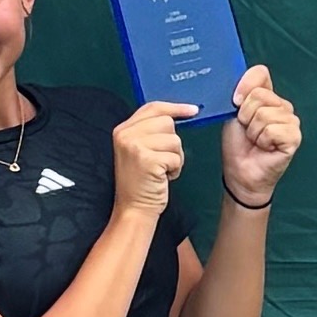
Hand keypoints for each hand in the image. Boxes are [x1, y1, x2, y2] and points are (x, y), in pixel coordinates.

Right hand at [110, 101, 186, 221]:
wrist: (134, 209)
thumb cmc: (141, 182)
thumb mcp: (139, 150)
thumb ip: (151, 131)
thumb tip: (180, 114)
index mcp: (123, 129)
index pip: (153, 108)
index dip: (175, 108)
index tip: (193, 110)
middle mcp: (126, 134)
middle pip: (167, 122)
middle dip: (173, 143)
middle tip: (163, 160)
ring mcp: (134, 146)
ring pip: (174, 140)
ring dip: (175, 158)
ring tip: (162, 170)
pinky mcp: (146, 159)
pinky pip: (176, 157)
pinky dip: (175, 169)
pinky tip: (163, 177)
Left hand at [219, 65, 299, 208]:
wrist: (240, 172)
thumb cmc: (238, 145)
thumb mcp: (233, 113)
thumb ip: (241, 94)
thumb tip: (242, 84)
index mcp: (268, 97)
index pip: (261, 73)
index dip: (245, 85)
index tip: (235, 102)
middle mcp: (283, 106)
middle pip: (259, 95)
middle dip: (245, 115)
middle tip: (248, 130)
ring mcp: (291, 121)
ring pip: (264, 114)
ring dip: (253, 131)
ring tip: (256, 140)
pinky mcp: (294, 137)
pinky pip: (272, 129)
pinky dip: (263, 140)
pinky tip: (266, 148)